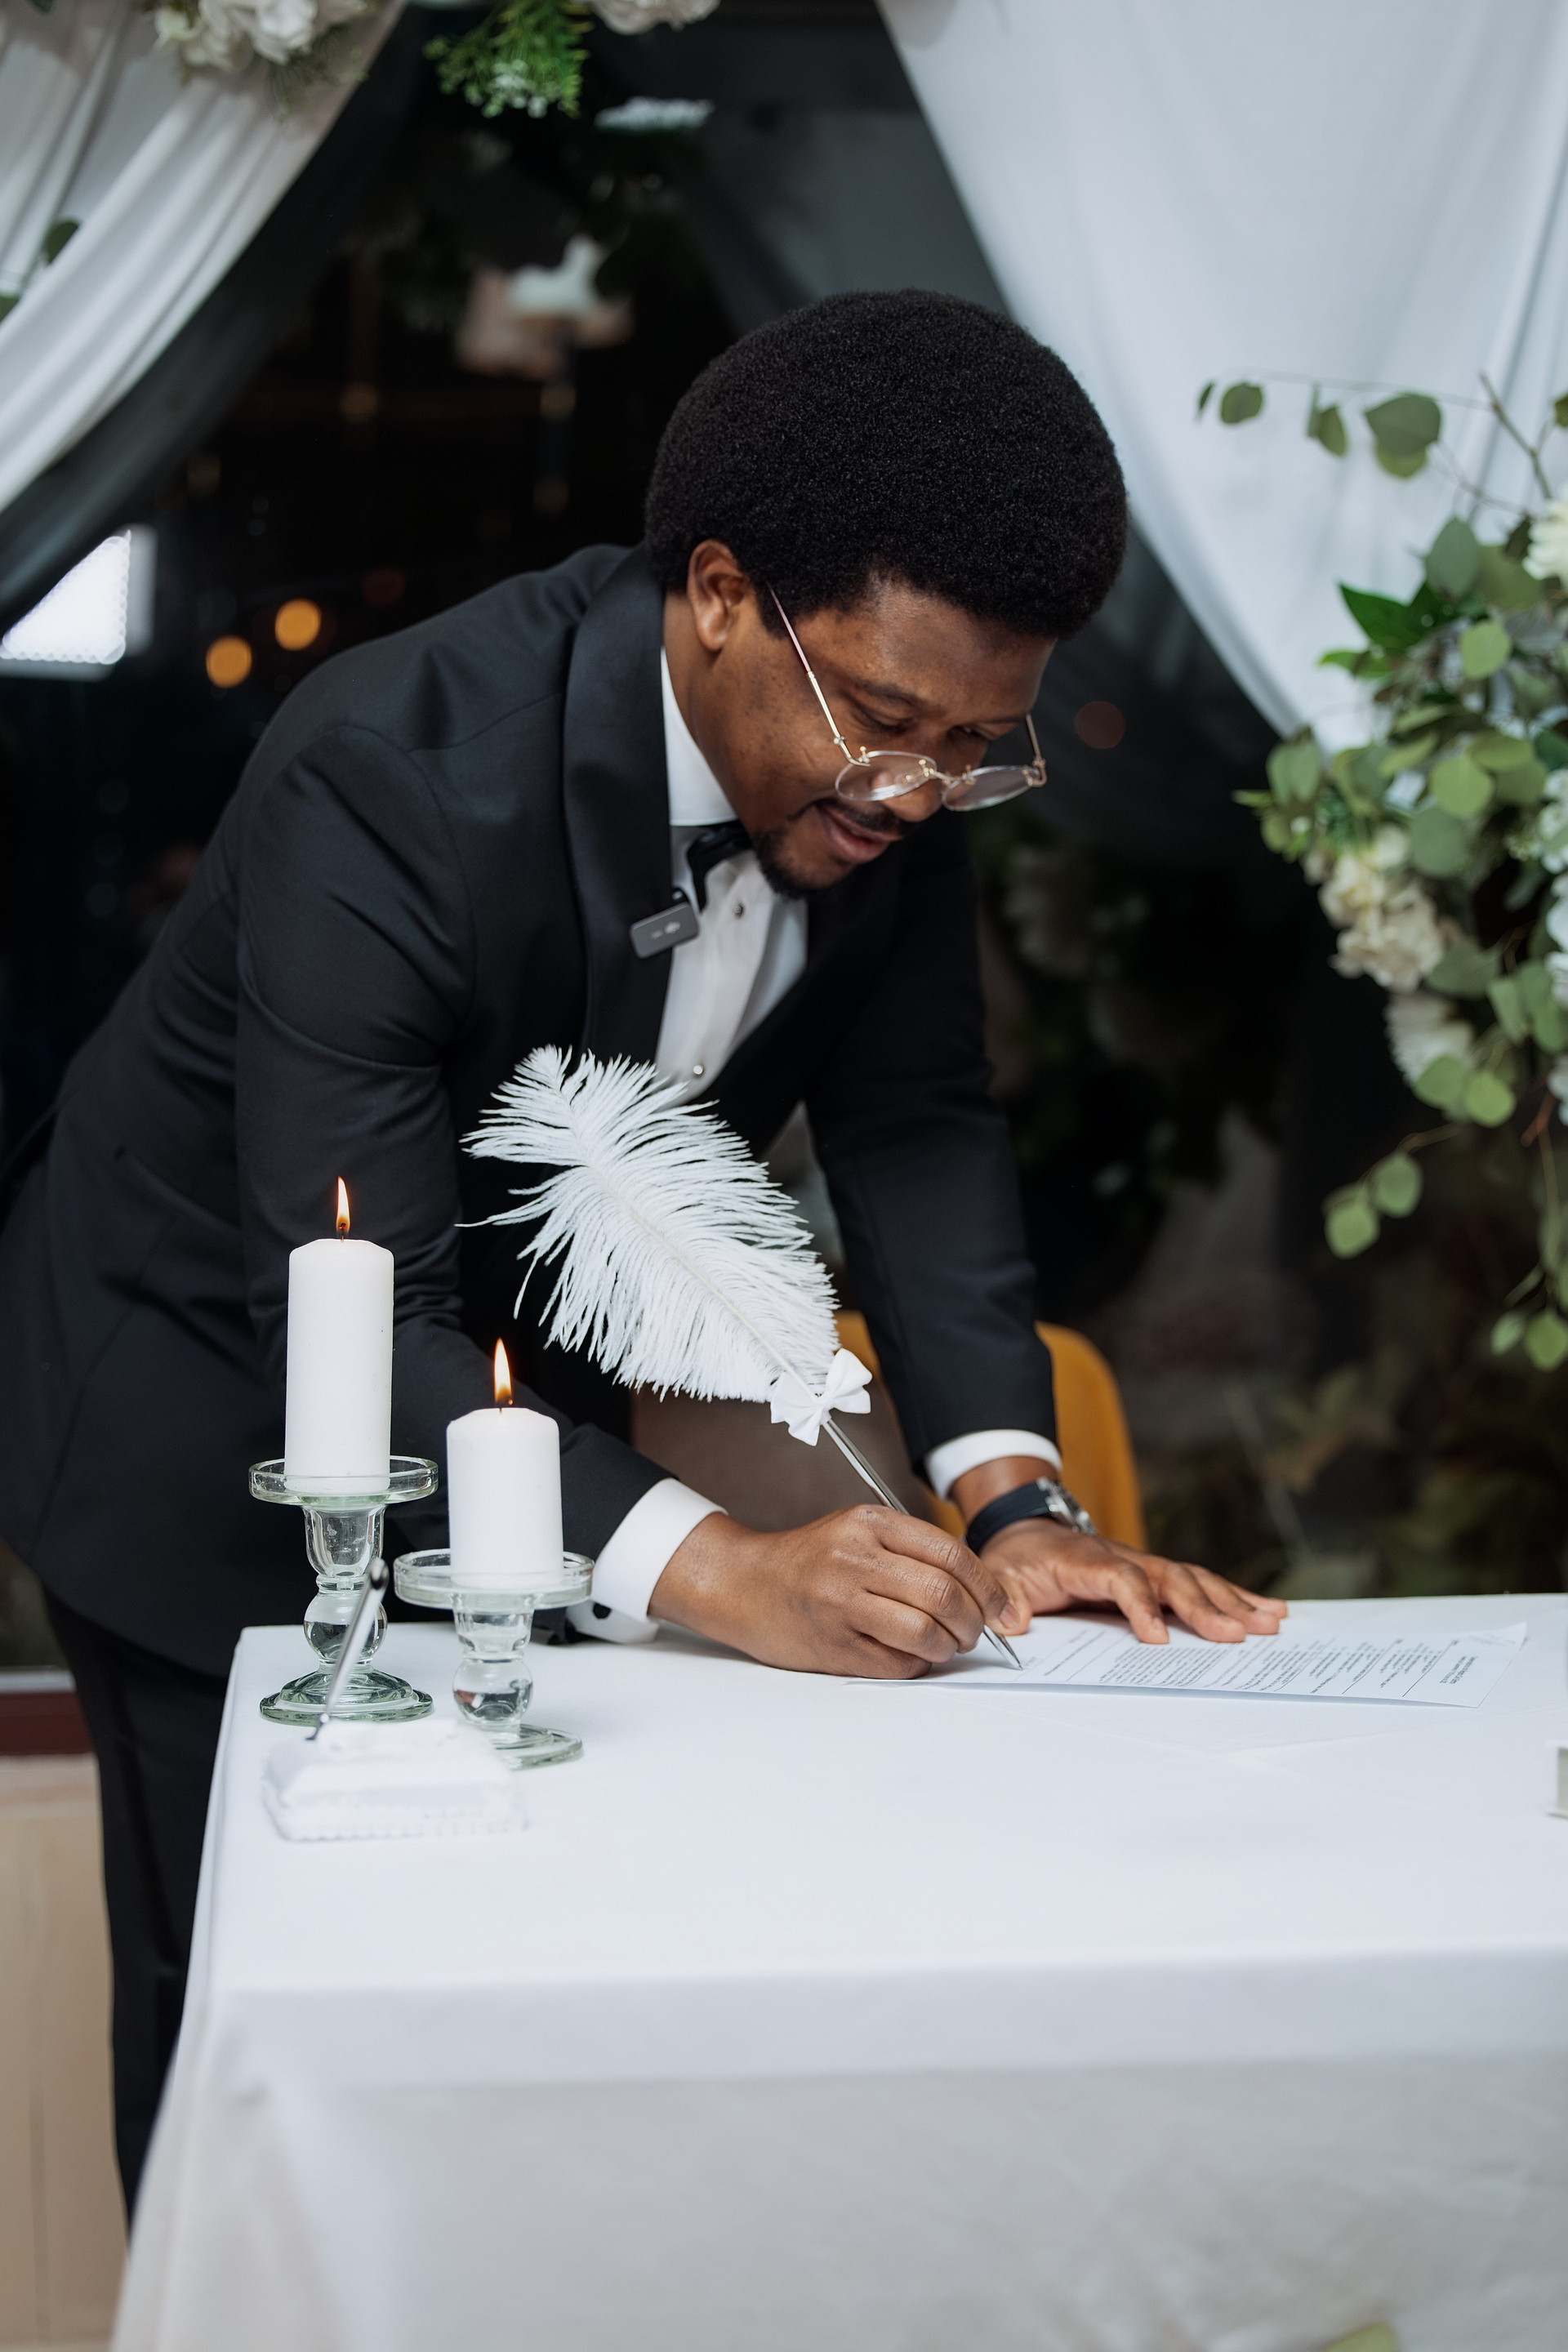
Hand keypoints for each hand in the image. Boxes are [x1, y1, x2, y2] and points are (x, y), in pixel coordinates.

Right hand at [648, 1504, 1013, 1677]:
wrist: (743, 1583)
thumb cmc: (809, 1560)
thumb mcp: (857, 1531)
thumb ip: (911, 1550)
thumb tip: (979, 1588)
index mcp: (869, 1522)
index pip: (951, 1554)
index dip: (987, 1586)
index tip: (1000, 1607)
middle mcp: (855, 1558)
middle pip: (944, 1594)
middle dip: (973, 1622)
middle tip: (973, 1632)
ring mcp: (841, 1603)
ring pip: (925, 1632)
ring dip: (948, 1647)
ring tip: (945, 1645)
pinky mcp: (832, 1644)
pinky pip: (897, 1663)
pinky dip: (918, 1665)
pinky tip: (912, 1656)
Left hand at [983, 1517, 1287, 1646]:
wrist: (1027, 1532)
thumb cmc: (1018, 1559)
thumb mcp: (1001, 1576)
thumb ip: (1005, 1598)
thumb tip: (1013, 1624)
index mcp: (1085, 1560)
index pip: (1120, 1579)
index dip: (1140, 1606)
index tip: (1157, 1638)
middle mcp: (1124, 1558)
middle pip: (1171, 1578)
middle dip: (1204, 1606)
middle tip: (1236, 1635)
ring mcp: (1144, 1565)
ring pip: (1195, 1579)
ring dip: (1232, 1601)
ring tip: (1269, 1623)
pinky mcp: (1156, 1576)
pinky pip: (1200, 1584)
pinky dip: (1235, 1596)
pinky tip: (1269, 1610)